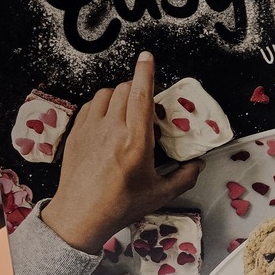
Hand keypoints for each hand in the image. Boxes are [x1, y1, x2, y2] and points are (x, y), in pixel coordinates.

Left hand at [42, 52, 202, 253]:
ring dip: (119, 94)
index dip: (146, 71)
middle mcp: (112, 130)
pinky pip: (89, 106)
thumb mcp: (159, 194)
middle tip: (147, 101)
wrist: (78, 217)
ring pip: (105, 94)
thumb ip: (184, 177)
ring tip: (126, 108)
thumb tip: (198, 165)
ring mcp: (91, 130)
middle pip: (125, 89)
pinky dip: (101, 104)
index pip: (141, 95)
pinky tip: (107, 118)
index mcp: (136, 141)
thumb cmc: (120, 206)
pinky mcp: (76, 135)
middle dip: (138, 87)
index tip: (147, 57)